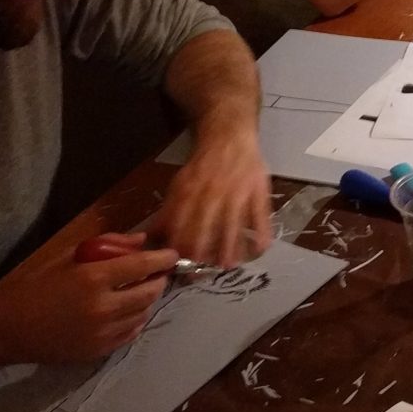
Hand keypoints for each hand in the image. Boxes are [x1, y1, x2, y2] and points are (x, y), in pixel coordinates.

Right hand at [0, 238, 178, 364]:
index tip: (172, 254)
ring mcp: (103, 332)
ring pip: (143, 314)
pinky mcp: (99, 351)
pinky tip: (130, 311)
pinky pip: (131, 333)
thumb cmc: (35, 286)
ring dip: (149, 300)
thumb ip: (107, 245)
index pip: (142, 266)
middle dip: (160, 280)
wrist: (9, 328)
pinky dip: (136, 320)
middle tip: (159, 273)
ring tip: (143, 290)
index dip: (163, 258)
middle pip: (150, 292)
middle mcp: (103, 307)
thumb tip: (142, 239)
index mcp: (93, 278)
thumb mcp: (66, 257)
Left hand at [157, 127, 270, 266]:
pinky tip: (260, 249)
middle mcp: (212, 193)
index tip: (176, 266)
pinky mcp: (258, 191)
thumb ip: (169, 211)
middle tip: (200, 273)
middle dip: (201, 252)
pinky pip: (260, 215)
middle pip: (204, 228)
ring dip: (229, 248)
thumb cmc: (203, 166)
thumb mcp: (180, 184)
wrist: (229, 138)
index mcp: (189, 191)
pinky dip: (261, 233)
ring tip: (227, 265)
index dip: (177, 246)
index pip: (180, 224)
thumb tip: (151, 237)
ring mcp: (237, 192)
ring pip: (232, 225)